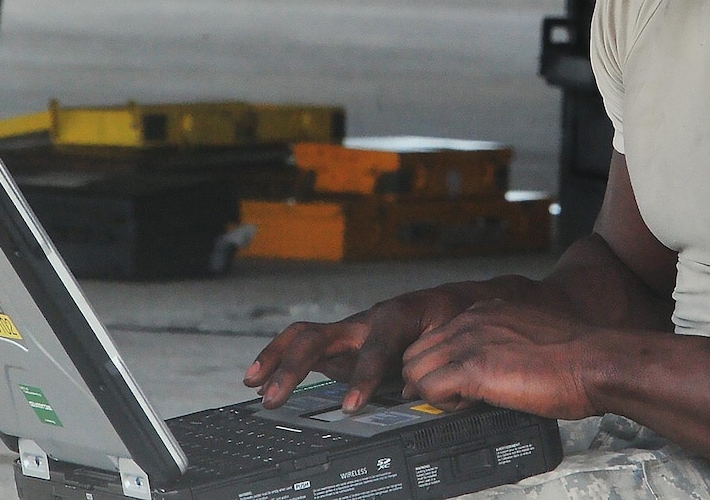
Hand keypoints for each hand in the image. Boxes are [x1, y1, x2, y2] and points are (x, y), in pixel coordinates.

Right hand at [244, 286, 483, 409]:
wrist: (454, 302)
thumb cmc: (455, 319)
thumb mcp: (456, 339)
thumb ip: (436, 366)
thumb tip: (414, 393)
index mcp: (398, 316)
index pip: (374, 348)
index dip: (362, 377)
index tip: (351, 407)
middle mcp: (366, 320)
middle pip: (321, 337)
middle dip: (294, 367)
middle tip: (276, 398)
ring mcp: (351, 331)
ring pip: (304, 337)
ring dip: (276, 360)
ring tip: (253, 384)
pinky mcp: (343, 343)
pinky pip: (306, 348)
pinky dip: (281, 361)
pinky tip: (261, 381)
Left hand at [400, 299, 609, 420]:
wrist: (594, 361)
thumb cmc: (574, 356)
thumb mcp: (528, 336)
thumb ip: (502, 343)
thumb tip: (491, 367)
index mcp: (484, 312)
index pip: (433, 338)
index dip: (439, 366)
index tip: (455, 384)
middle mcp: (471, 321)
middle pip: (416, 353)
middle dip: (427, 380)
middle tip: (456, 398)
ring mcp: (469, 343)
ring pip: (415, 370)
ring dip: (433, 392)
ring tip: (465, 402)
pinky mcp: (474, 369)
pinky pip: (430, 390)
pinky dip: (443, 405)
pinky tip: (470, 405)